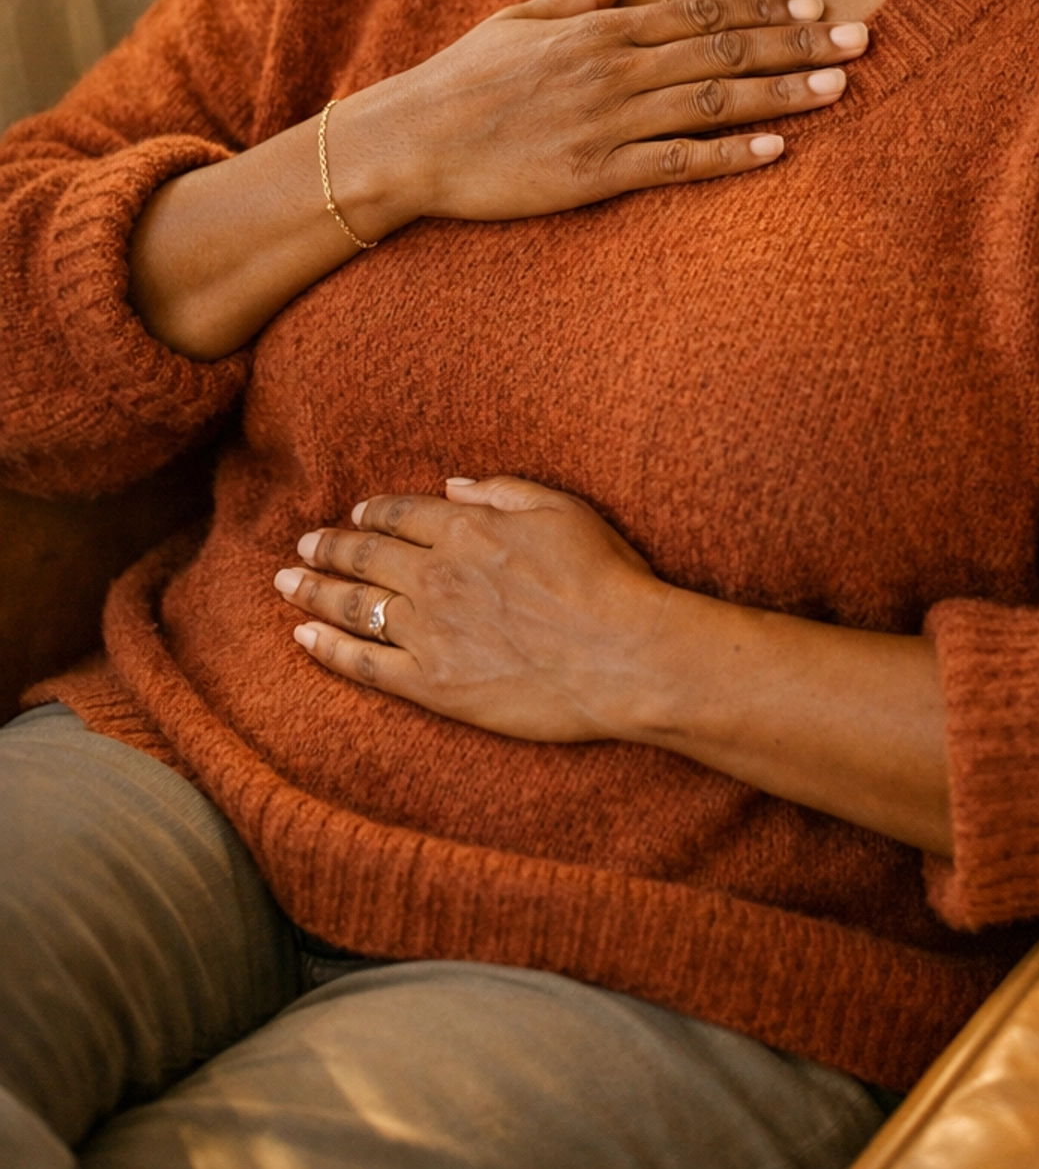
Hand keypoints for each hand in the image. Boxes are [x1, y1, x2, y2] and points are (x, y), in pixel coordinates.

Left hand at [275, 476, 670, 741]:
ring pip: (352, 605)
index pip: (401, 513)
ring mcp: (428, 630)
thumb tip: (453, 485)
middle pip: (364, 555)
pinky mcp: (430, 683)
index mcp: (467, 528)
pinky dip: (326, 648)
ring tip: (286, 583)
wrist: (622, 656)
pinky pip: (363, 663)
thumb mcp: (562, 509)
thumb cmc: (606, 578)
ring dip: (312, 590)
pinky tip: (302, 636)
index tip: (356, 514)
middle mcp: (436, 574)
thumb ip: (502, 490)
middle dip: (328, 547)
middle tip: (303, 545)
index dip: (373, 512)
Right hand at [337, 0, 868, 229]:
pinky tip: (778, 151)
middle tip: (860, 39)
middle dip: (797, 44)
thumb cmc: (461, 80)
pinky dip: (730, 157)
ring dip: (782, 93)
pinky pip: (677, 163)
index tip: (816, 3)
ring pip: (714, 102)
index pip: (700, 12)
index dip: (764, 8)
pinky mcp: (595, 173)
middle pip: (724, 50)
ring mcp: (607, 121)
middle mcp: (614, 68)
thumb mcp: (519, 19)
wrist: (408, 141)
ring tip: (839, 88)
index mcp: (600, 28)